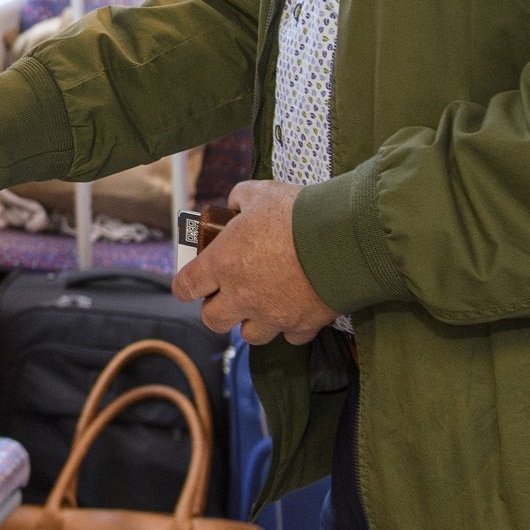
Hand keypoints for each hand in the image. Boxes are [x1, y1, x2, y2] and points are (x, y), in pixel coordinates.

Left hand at [170, 180, 337, 344]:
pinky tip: (297, 309)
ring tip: (264, 304)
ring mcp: (271, 315)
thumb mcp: (260, 192)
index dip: (186, 286)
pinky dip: (291, 327)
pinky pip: (289, 337)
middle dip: (217, 309)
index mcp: (223, 263)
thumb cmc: (296, 213)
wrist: (343, 238)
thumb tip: (235, 204)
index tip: (191, 284)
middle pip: (213, 319)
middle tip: (229, 294)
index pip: (186, 286)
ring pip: (250, 336)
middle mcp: (241, 296)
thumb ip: (240, 199)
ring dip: (252, 322)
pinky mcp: (301, 325)